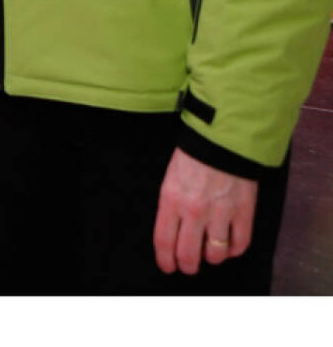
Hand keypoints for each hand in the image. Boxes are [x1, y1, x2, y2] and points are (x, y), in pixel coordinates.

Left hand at [152, 148, 258, 274]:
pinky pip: (240, 243)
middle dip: (188, 266)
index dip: (166, 260)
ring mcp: (220, 213)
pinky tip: (230, 245)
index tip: (168, 267)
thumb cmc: (192, 158)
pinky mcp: (244, 212)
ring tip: (211, 253)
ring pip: (216, 253)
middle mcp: (194, 211)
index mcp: (171, 200)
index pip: (164, 240)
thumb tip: (173, 233)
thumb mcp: (170, 180)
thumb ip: (171, 207)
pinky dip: (235, 250)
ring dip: (212, 258)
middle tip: (189, 267)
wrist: (222, 140)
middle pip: (189, 254)